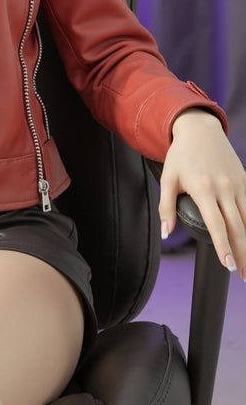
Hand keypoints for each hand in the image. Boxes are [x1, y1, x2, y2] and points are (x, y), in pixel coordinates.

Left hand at [159, 108, 245, 278]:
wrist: (200, 130)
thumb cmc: (181, 156)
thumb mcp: (168, 179)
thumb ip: (167, 207)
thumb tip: (165, 232)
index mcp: (204, 189)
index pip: (217, 225)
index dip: (224, 247)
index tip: (228, 266)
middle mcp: (224, 188)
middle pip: (238, 227)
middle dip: (242, 253)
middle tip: (243, 274)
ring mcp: (237, 184)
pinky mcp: (245, 180)